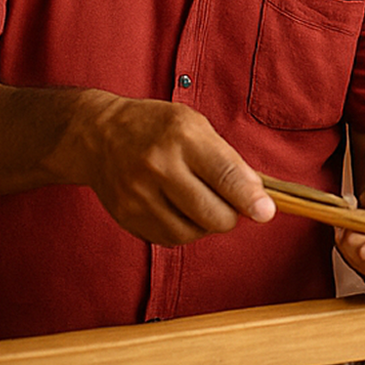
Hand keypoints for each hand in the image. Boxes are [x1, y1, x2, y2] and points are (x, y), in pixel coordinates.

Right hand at [73, 95, 273, 245]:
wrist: (98, 135)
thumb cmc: (156, 128)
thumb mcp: (195, 125)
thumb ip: (226, 160)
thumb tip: (257, 198)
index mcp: (182, 136)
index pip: (225, 174)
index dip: (250, 198)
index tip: (266, 212)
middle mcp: (159, 166)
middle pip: (211, 213)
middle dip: (231, 216)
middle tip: (232, 206)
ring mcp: (139, 194)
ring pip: (192, 232)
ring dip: (206, 225)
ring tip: (202, 204)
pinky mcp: (127, 216)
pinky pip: (169, 239)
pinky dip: (184, 230)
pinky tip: (180, 210)